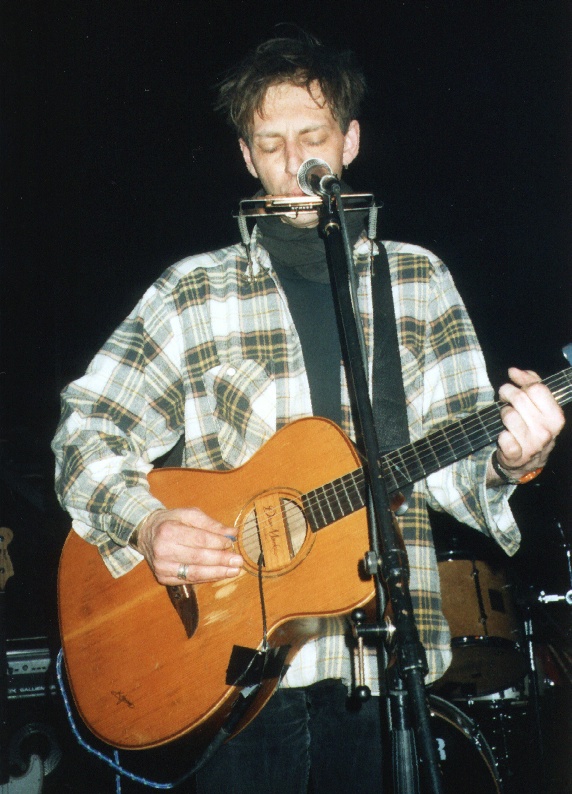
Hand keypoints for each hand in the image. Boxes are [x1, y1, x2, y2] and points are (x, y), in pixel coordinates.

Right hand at [134, 507, 242, 584]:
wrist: (146, 533)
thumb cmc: (170, 521)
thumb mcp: (188, 514)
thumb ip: (210, 523)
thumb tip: (232, 532)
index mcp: (168, 531)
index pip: (199, 539)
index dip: (217, 543)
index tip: (231, 543)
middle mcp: (163, 551)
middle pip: (198, 558)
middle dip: (221, 560)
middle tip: (238, 561)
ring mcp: (162, 567)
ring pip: (195, 573)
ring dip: (217, 573)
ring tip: (234, 570)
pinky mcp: (163, 578)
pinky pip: (189, 580)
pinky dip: (206, 577)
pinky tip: (219, 574)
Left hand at [492, 367, 564, 482]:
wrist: (527, 462)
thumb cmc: (532, 428)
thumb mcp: (539, 406)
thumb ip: (531, 384)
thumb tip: (514, 371)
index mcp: (555, 417)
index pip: (537, 388)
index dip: (520, 383)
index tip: (513, 385)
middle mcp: (546, 431)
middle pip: (520, 399)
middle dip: (507, 394)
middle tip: (504, 398)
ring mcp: (532, 445)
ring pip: (509, 415)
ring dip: (503, 414)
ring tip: (506, 419)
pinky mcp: (516, 456)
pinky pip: (503, 437)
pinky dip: (501, 436)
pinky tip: (505, 437)